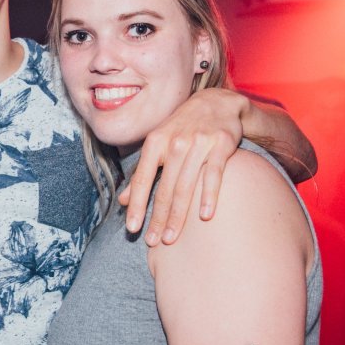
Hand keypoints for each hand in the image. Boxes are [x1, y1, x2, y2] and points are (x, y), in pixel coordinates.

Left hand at [119, 87, 246, 244]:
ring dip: (179, 215)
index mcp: (156, 142)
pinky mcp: (222, 144)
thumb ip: (142, 171)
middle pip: (164, 188)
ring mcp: (199, 143)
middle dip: (158, 218)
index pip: (142, 179)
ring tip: (173, 238)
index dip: (136, 205)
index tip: (133, 229)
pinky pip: (214, 174)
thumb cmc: (183, 127)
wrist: (219, 101)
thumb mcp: (159, 143)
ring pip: (186, 185)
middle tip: (154, 242)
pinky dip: (209, 195)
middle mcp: (175, 142)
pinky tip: (205, 216)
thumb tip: (122, 200)